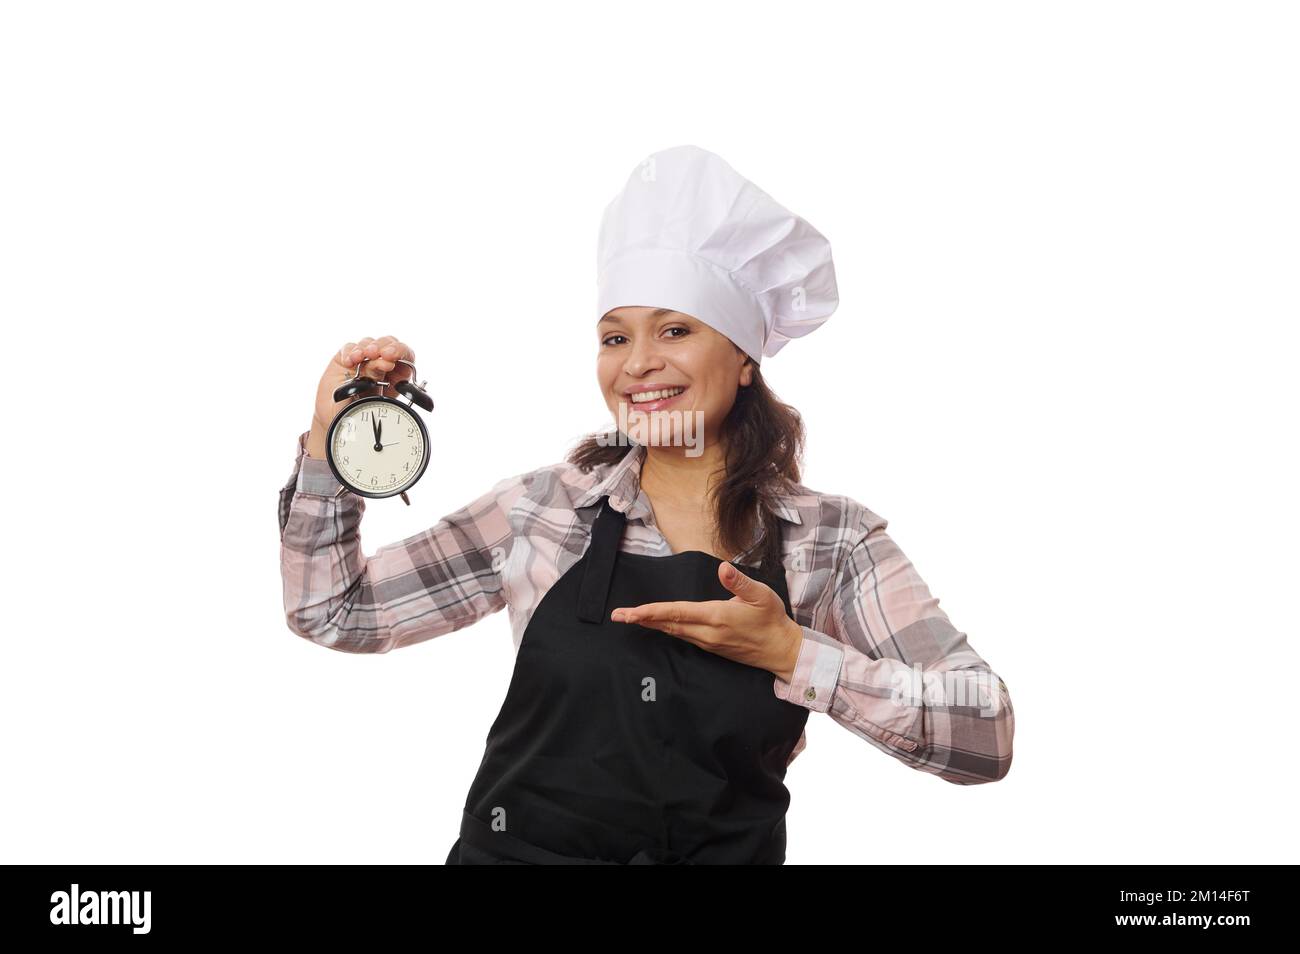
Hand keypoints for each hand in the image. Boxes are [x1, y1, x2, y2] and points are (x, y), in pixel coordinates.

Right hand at [307, 336, 415, 458]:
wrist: (339, 419)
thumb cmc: (362, 414)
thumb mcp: (379, 404)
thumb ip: (385, 384)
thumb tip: (388, 365)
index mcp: (397, 374)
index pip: (406, 355)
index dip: (401, 351)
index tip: (392, 356)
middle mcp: (381, 364)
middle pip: (388, 343)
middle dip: (384, 346)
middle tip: (377, 354)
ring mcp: (363, 359)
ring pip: (369, 342)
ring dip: (367, 347)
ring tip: (362, 356)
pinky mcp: (345, 358)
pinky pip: (349, 347)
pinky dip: (350, 351)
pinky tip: (349, 361)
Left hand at [610, 561, 803, 681]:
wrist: (781, 650)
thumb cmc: (772, 619)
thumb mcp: (761, 595)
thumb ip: (739, 582)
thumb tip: (722, 568)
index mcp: (717, 617)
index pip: (677, 613)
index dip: (652, 611)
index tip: (632, 611)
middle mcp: (708, 633)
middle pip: (669, 625)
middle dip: (642, 619)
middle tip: (618, 616)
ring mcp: (709, 642)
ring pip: (674, 632)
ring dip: (651, 625)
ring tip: (631, 618)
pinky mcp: (711, 647)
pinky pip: (683, 637)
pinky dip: (666, 629)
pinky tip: (658, 625)